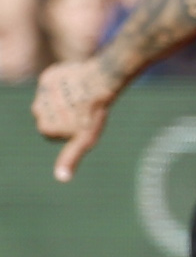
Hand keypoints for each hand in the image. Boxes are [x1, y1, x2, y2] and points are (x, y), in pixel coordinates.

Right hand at [32, 58, 114, 180]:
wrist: (99, 83)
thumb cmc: (92, 115)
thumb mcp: (84, 141)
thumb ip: (70, 158)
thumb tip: (62, 179)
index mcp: (44, 127)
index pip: (57, 133)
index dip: (73, 129)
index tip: (82, 124)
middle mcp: (37, 110)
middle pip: (54, 117)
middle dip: (67, 115)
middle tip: (84, 111)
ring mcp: (41, 93)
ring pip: (55, 100)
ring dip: (67, 99)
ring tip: (82, 98)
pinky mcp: (48, 77)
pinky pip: (58, 83)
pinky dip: (68, 84)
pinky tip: (79, 84)